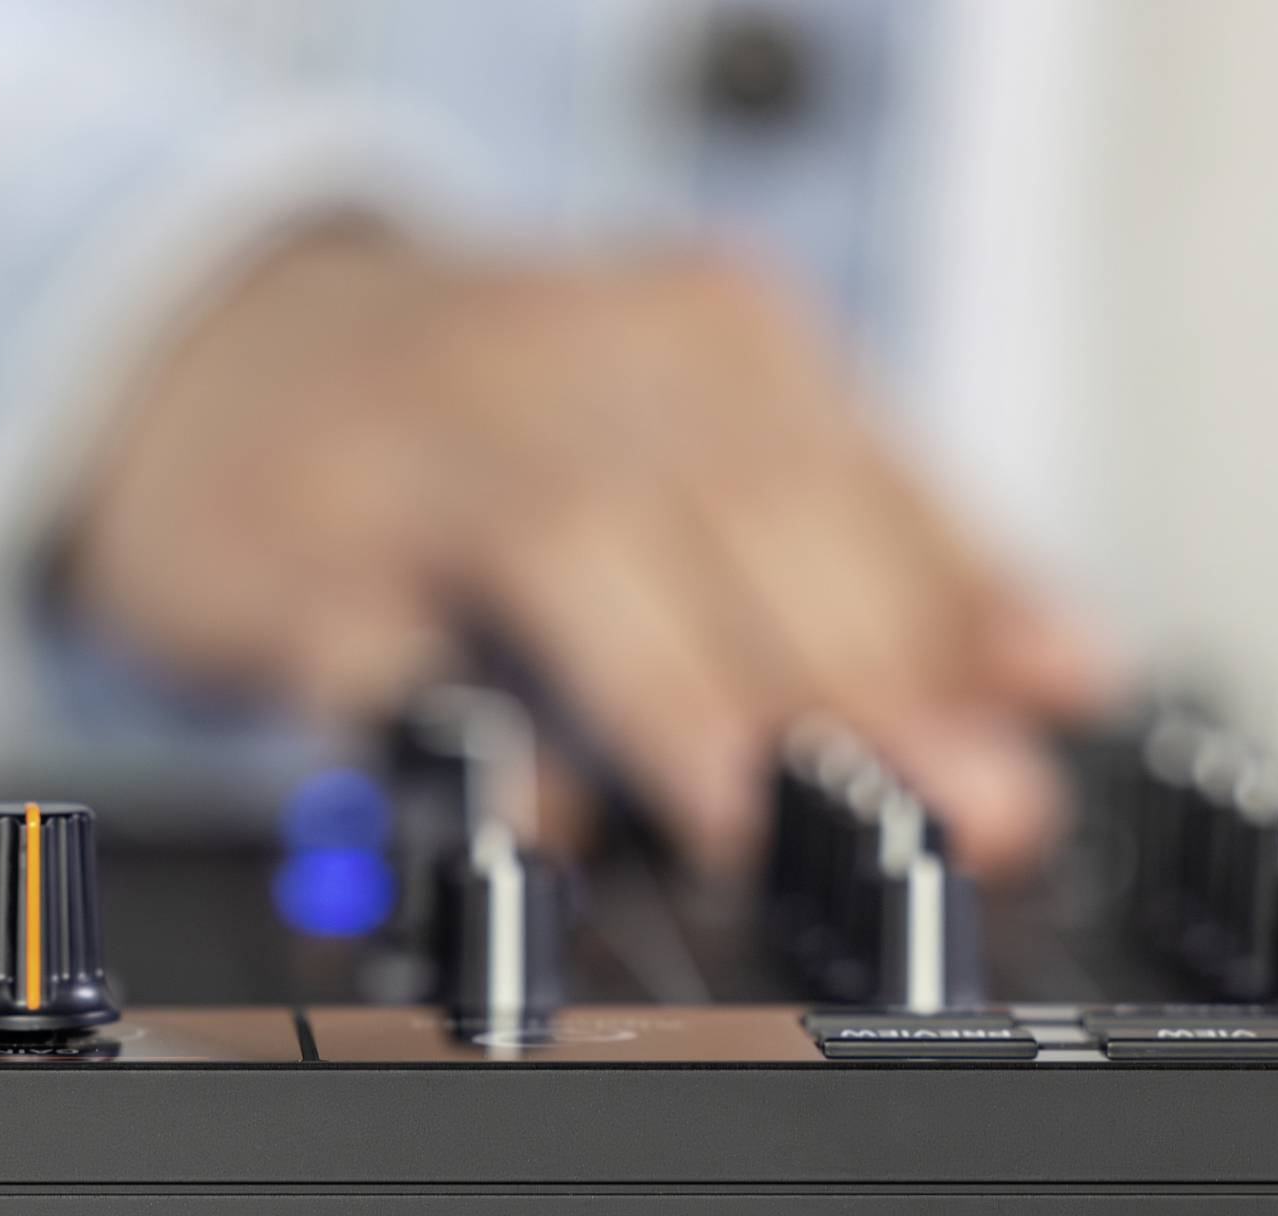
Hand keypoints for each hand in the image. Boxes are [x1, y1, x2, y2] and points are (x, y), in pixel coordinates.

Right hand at [67, 232, 1109, 874]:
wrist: (214, 353)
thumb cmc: (493, 430)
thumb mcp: (692, 446)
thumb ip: (876, 559)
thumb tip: (1063, 676)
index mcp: (704, 338)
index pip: (859, 476)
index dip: (962, 612)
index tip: (1042, 730)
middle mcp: (576, 365)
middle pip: (743, 507)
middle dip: (861, 672)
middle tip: (947, 811)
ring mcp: (425, 450)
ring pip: (578, 543)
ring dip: (681, 690)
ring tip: (753, 816)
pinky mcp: (292, 550)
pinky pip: (375, 636)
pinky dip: (457, 727)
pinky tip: (530, 814)